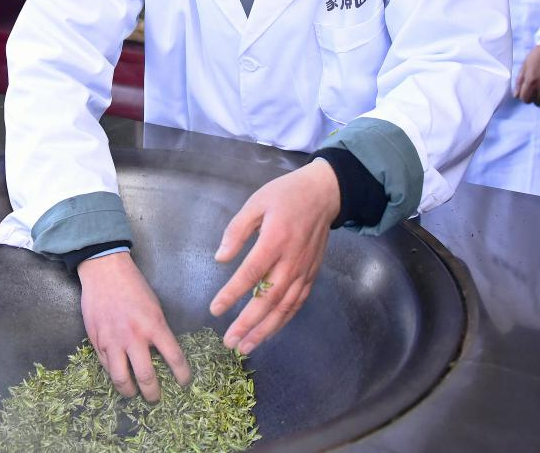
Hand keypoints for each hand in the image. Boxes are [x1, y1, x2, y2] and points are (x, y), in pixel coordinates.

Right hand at [77, 251, 189, 400]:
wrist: (105, 272)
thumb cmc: (133, 286)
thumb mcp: (154, 307)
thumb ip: (158, 331)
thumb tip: (163, 354)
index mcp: (154, 326)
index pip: (175, 358)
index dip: (182, 375)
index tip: (184, 383)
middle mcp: (134, 337)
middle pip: (147, 377)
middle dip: (154, 393)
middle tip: (156, 398)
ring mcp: (113, 341)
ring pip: (121, 379)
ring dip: (130, 391)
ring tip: (134, 394)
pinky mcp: (96, 341)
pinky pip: (106, 366)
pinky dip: (113, 374)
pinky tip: (118, 375)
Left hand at [209, 158, 339, 353]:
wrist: (324, 194)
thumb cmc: (285, 196)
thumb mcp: (256, 202)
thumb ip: (237, 231)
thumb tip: (220, 258)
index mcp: (275, 240)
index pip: (250, 274)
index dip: (232, 294)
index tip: (215, 310)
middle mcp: (291, 260)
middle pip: (269, 299)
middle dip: (248, 323)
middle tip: (229, 341)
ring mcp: (304, 270)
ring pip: (285, 307)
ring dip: (265, 330)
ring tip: (246, 346)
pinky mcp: (312, 274)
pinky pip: (297, 303)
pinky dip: (283, 320)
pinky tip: (269, 332)